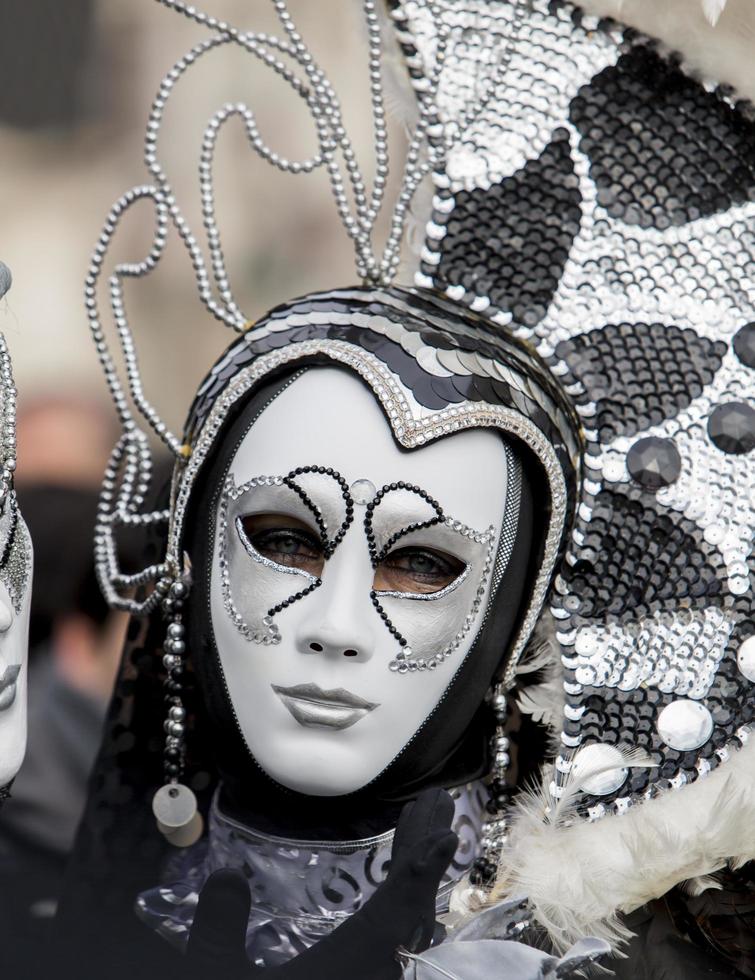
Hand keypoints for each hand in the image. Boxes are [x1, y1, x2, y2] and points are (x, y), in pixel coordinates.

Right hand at [185, 788, 457, 979]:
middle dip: (421, 857)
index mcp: (341, 974)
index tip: (447, 836)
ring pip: (402, 931)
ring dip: (413, 879)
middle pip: (405, 913)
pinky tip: (401, 893)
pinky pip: (391, 948)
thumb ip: (218, 930)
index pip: (391, 917)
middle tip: (436, 806)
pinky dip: (399, 910)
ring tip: (420, 830)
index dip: (420, 873)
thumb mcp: (212, 976)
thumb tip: (227, 874)